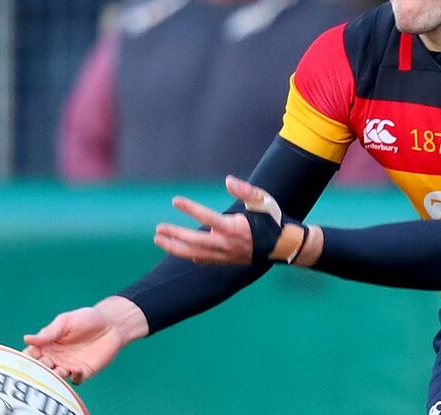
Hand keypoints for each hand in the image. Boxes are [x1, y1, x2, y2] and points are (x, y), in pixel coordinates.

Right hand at [23, 296, 146, 383]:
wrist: (111, 324)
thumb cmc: (86, 319)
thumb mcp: (65, 321)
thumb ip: (48, 332)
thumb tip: (26, 339)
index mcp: (47, 345)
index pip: (31, 356)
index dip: (27, 359)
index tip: (27, 358)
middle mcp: (55, 358)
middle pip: (41, 370)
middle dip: (40, 370)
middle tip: (44, 365)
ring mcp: (69, 366)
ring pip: (57, 378)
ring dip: (56, 377)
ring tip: (60, 369)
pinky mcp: (84, 371)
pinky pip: (76, 380)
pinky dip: (75, 378)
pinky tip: (77, 370)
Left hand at [153, 175, 281, 264]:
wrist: (282, 245)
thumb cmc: (271, 220)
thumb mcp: (262, 200)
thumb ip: (246, 190)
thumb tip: (228, 180)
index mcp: (234, 227)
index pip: (207, 217)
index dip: (190, 208)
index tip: (175, 200)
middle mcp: (227, 243)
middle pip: (194, 241)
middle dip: (175, 234)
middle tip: (158, 229)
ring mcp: (225, 254)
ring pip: (194, 253)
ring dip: (175, 247)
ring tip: (159, 240)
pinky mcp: (225, 260)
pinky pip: (203, 259)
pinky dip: (188, 255)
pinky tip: (177, 251)